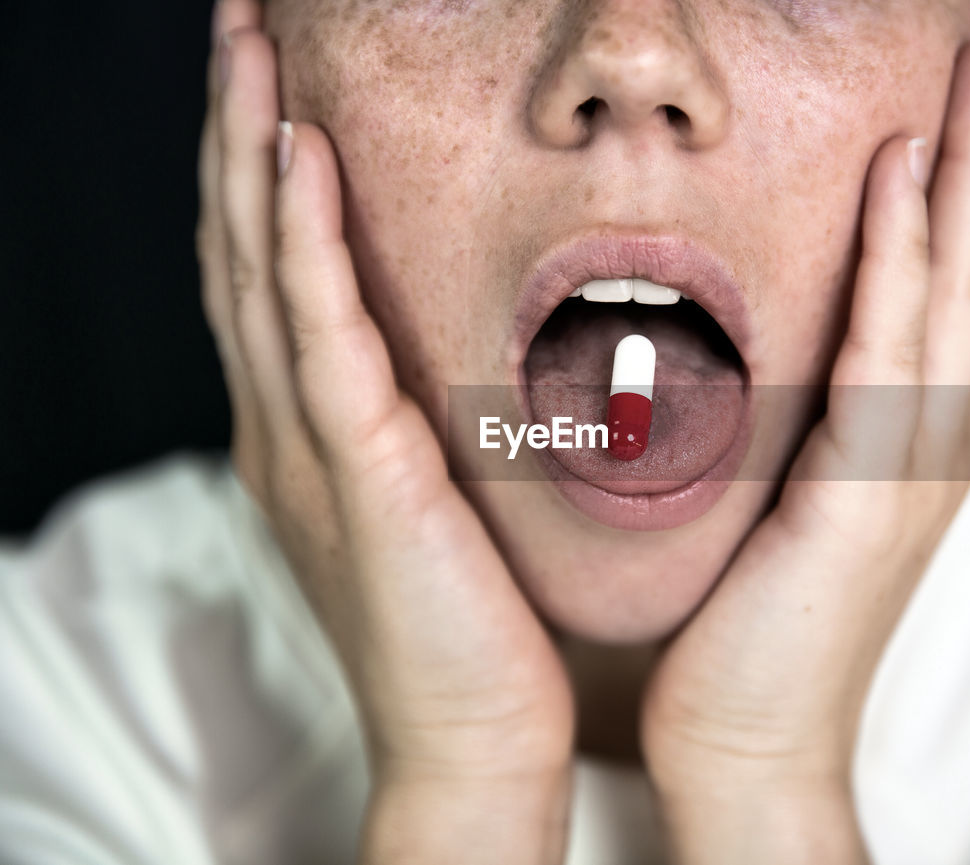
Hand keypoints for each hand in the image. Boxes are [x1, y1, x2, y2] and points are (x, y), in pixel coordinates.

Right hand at [197, 3, 573, 860]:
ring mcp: (310, 447)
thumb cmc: (474, 619)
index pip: (270, 270)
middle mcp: (288, 426)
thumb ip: (416, 419)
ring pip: (261, 269)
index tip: (270, 72)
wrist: (478, 734)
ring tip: (244, 45)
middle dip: (232, 127)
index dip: (257, 166)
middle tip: (235, 21)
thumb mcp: (436, 493)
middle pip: (243, 246)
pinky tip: (294, 157)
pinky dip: (300, 240)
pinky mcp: (357, 472)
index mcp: (311, 429)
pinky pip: (317, 335)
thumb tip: (444, 352)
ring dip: (247, 149)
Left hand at [640, 2, 969, 860]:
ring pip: (965, 277)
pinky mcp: (870, 488)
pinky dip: (906, 253)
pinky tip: (905, 168)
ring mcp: (919, 457)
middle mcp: (941, 426)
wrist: (742, 732)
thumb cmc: (751, 611)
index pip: (963, 264)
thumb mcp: (796, 480)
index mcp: (921, 421)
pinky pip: (893, 345)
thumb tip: (798, 324)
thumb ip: (819, 402)